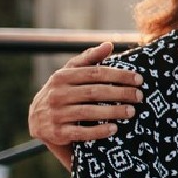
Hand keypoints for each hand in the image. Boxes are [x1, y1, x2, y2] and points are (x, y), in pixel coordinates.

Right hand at [28, 43, 141, 168]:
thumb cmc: (63, 91)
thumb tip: (109, 45)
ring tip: (132, 111)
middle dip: (121, 93)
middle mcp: (57, 94)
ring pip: (89, 111)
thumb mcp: (71, 73)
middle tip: (139, 96)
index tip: (139, 79)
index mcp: (62, 76)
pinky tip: (114, 129)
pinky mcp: (57, 133)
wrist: (38, 119)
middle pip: (95, 92)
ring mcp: (56, 114)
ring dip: (113, 111)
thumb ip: (89, 58)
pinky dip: (98, 131)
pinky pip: (80, 132)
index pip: (95, 73)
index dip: (119, 75)